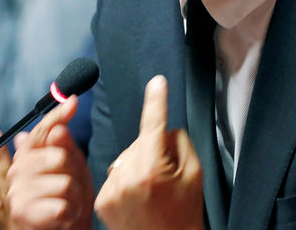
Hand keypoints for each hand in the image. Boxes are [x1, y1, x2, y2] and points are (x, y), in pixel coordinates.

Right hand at [6, 97, 92, 229]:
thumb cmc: (68, 198)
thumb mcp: (72, 168)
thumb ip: (64, 145)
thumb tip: (59, 126)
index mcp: (28, 155)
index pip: (43, 129)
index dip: (59, 114)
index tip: (74, 100)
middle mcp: (18, 170)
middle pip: (60, 157)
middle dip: (74, 174)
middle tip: (71, 187)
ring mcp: (18, 191)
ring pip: (65, 184)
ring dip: (75, 198)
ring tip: (68, 203)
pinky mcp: (24, 213)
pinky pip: (63, 206)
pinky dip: (70, 214)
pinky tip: (63, 217)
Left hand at [94, 75, 202, 229]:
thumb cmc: (184, 215)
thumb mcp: (194, 175)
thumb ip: (179, 144)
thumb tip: (163, 128)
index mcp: (152, 168)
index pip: (154, 124)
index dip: (157, 100)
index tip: (157, 82)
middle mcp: (127, 177)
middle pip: (140, 142)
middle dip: (152, 150)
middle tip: (165, 176)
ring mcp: (111, 189)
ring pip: (125, 157)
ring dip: (137, 164)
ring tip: (150, 191)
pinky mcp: (101, 200)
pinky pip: (115, 174)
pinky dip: (125, 179)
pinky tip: (136, 197)